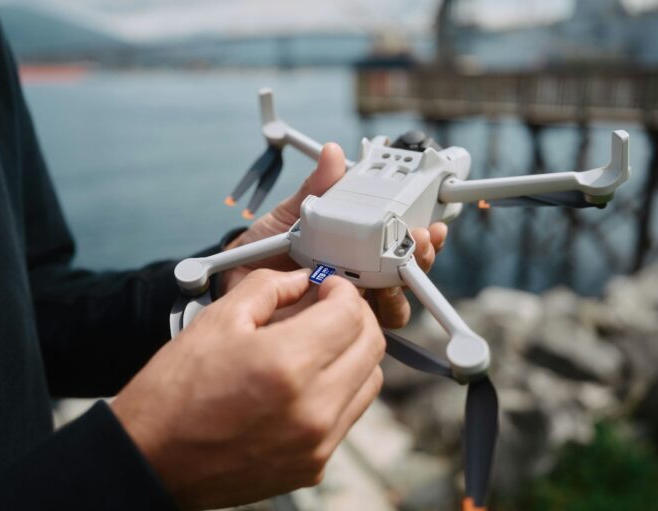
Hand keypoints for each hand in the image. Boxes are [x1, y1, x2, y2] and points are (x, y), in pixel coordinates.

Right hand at [111, 269, 384, 508]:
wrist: (153, 459)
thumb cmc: (175, 393)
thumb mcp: (217, 320)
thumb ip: (268, 288)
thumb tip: (302, 280)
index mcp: (287, 364)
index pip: (349, 314)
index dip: (342, 290)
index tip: (328, 286)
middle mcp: (313, 407)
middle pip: (371, 346)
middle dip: (356, 316)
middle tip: (331, 307)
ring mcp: (317, 442)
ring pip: (369, 382)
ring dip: (354, 353)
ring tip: (322, 342)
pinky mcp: (313, 465)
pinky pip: (349, 416)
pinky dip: (340, 389)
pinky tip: (309, 380)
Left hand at [220, 143, 447, 328]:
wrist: (229, 285)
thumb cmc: (260, 251)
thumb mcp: (287, 217)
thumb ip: (314, 190)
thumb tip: (332, 154)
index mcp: (353, 247)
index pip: (397, 242)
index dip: (418, 235)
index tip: (428, 224)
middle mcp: (358, 277)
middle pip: (406, 273)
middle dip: (421, 257)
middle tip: (420, 240)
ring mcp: (348, 306)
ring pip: (394, 303)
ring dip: (402, 287)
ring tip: (395, 272)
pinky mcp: (334, 331)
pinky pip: (364, 330)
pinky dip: (372, 317)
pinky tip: (365, 300)